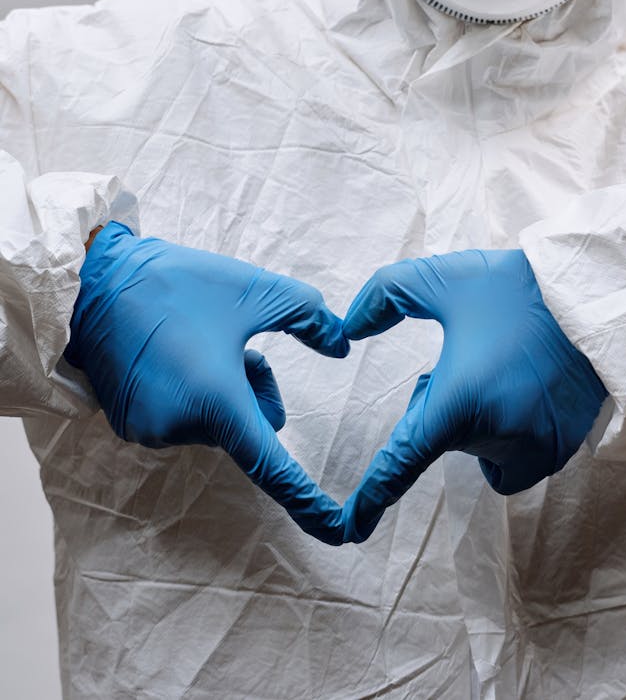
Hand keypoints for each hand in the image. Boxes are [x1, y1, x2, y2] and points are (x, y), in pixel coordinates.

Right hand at [65, 222, 348, 544]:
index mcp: (215, 403)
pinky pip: (182, 420)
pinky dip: (193, 394)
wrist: (99, 277)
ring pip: (214, 422)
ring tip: (202, 341)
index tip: (341, 533)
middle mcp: (179, 429)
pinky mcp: (128, 422)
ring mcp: (149, 431)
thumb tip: (341, 345)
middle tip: (241, 346)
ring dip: (222, 389)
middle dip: (254, 392)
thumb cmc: (179, 283)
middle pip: (245, 428)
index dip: (309, 502)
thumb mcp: (255, 290)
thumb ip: (308, 318)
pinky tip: (177, 352)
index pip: (272, 467)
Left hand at [341, 249, 606, 542]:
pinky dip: (514, 429)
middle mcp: (497, 438)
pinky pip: (519, 454)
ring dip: (481, 420)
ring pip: (483, 449)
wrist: (597, 298)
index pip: (402, 463)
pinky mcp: (562, 449)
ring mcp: (535, 450)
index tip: (350, 528)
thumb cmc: (516, 288)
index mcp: (459, 402)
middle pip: (446, 439)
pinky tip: (530, 386)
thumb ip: (387, 295)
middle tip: (475, 358)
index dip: (371, 497)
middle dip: (449, 407)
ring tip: (508, 368)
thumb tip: (350, 327)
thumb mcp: (443, 278)